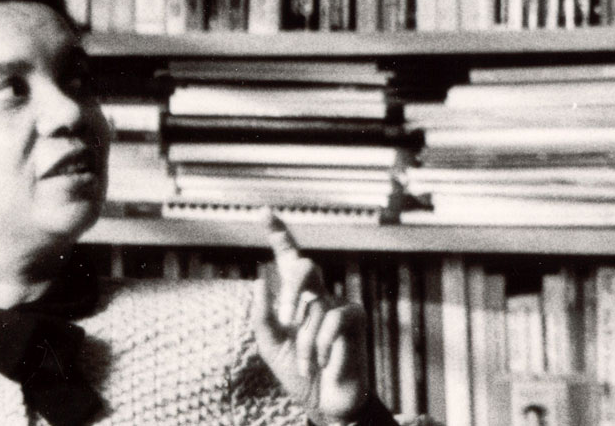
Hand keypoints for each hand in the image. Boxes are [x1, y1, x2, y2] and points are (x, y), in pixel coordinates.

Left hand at [250, 212, 370, 425]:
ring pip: (313, 309)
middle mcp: (318, 294)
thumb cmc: (299, 373)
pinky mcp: (355, 318)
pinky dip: (320, 345)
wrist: (325, 402)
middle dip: (291, 291)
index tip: (263, 212)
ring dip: (303, 344)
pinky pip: (332, 321)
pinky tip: (321, 362)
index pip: (288, 258)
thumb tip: (259, 281)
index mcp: (297, 297)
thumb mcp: (271, 347)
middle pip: (303, 267)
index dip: (279, 233)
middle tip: (286, 321)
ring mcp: (338, 304)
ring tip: (307, 365)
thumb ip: (262, 317)